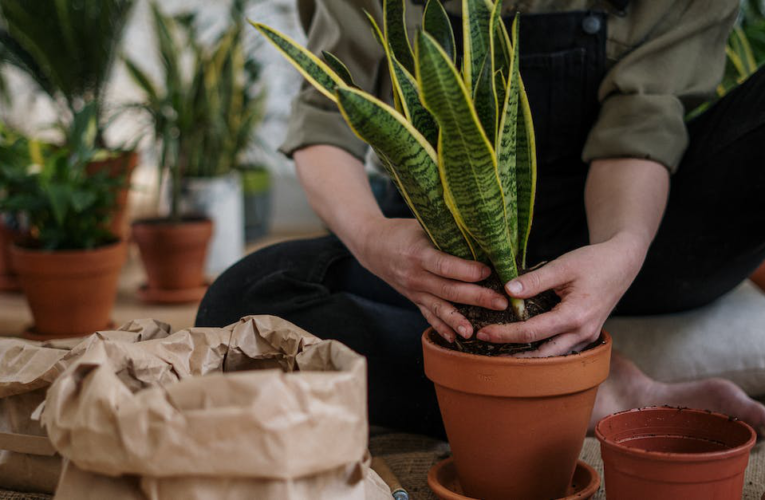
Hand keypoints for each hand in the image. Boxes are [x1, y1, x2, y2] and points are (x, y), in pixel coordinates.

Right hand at [354, 218, 508, 341]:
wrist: (372, 246)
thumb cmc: (403, 231)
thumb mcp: (422, 225)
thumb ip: (446, 233)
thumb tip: (481, 236)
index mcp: (418, 253)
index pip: (445, 266)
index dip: (467, 270)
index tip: (489, 272)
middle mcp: (415, 275)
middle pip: (448, 289)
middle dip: (476, 297)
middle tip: (501, 303)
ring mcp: (413, 291)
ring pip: (438, 307)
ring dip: (458, 320)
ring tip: (475, 332)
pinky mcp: (414, 299)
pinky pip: (428, 316)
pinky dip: (441, 328)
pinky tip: (455, 339)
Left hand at [476, 232, 648, 356]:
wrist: (622, 263)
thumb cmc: (594, 261)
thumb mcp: (563, 266)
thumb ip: (534, 280)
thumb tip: (507, 291)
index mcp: (575, 316)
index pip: (532, 332)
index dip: (505, 334)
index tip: (483, 334)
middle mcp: (583, 333)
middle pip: (542, 353)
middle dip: (513, 354)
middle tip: (486, 350)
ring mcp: (587, 337)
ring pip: (553, 357)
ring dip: (528, 357)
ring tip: (501, 352)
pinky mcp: (587, 335)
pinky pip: (562, 350)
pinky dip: (543, 350)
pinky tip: (524, 346)